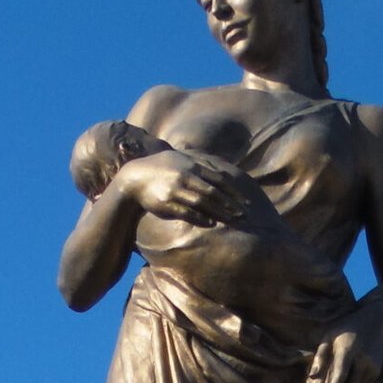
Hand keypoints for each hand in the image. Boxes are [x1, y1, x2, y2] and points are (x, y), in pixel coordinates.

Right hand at [119, 151, 245, 227]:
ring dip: (218, 212)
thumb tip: (220, 168)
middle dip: (230, 204)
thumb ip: (200, 163)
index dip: (233, 191)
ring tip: (231, 221)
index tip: (246, 202)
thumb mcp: (181, 159)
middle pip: (213, 192)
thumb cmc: (161, 169)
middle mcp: (185, 176)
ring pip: (202, 202)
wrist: (135, 178)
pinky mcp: (167, 203)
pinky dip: (199, 218)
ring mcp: (176, 190)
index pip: (218, 179)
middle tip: (243, 215)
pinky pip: (186, 212)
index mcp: (191, 166)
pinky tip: (210, 223)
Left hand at [310, 297, 382, 382]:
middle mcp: (361, 359)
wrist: (375, 322)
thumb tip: (311, 377)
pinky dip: (357, 379)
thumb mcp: (329, 336)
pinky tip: (357, 364)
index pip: (339, 375)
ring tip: (348, 364)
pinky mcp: (377, 371)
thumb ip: (320, 356)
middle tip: (337, 373)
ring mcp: (371, 366)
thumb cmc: (344, 330)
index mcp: (346, 351)